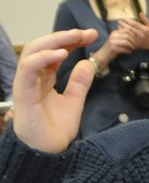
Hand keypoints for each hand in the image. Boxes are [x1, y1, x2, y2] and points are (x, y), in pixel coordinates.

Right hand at [11, 29, 96, 153]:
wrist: (49, 150)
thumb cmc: (56, 128)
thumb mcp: (74, 101)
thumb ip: (80, 83)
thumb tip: (88, 63)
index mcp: (44, 77)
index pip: (55, 52)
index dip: (72, 41)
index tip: (92, 35)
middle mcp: (34, 76)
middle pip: (44, 47)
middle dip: (65, 36)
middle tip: (86, 32)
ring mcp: (27, 83)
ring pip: (33, 52)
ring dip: (54, 41)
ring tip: (74, 37)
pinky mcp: (23, 92)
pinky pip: (28, 68)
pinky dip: (43, 57)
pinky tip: (61, 54)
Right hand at [98, 23, 135, 62]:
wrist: (103, 55)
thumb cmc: (112, 47)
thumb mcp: (117, 39)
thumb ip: (123, 36)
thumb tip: (136, 35)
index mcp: (114, 32)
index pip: (127, 30)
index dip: (133, 35)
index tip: (136, 40)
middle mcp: (113, 35)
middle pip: (127, 36)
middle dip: (134, 41)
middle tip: (136, 46)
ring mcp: (112, 42)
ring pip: (126, 42)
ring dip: (132, 46)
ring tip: (133, 49)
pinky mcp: (113, 48)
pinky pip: (124, 49)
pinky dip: (129, 51)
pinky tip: (130, 52)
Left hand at [121, 15, 148, 57]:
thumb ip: (145, 19)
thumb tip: (140, 13)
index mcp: (145, 29)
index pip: (133, 23)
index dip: (127, 20)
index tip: (123, 18)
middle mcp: (141, 35)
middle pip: (129, 28)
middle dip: (122, 24)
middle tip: (119, 21)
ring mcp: (138, 40)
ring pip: (127, 34)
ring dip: (122, 29)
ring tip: (119, 25)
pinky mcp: (136, 44)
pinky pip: (128, 39)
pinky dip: (124, 35)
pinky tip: (122, 32)